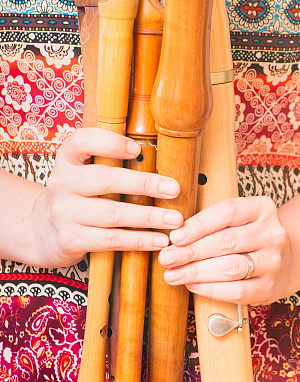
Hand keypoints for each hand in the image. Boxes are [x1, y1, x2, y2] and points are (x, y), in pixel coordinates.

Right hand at [31, 127, 181, 267]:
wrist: (44, 231)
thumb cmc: (79, 196)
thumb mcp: (83, 172)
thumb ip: (110, 163)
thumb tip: (162, 162)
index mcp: (67, 159)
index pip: (83, 141)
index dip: (111, 143)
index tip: (138, 149)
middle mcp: (61, 183)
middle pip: (105, 179)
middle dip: (144, 184)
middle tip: (174, 189)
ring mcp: (63, 212)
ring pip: (112, 214)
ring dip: (148, 217)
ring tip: (175, 220)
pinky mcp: (70, 239)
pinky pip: (111, 240)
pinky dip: (139, 240)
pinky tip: (159, 240)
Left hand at [158, 196, 292, 304]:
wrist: (288, 258)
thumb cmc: (251, 235)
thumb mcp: (240, 218)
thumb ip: (213, 222)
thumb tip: (174, 237)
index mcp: (262, 209)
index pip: (227, 212)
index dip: (198, 224)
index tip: (175, 236)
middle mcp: (272, 233)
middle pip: (226, 241)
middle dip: (191, 251)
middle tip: (167, 257)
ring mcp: (274, 261)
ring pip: (230, 268)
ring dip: (197, 272)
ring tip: (174, 274)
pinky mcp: (270, 287)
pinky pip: (237, 291)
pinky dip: (211, 289)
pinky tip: (193, 285)